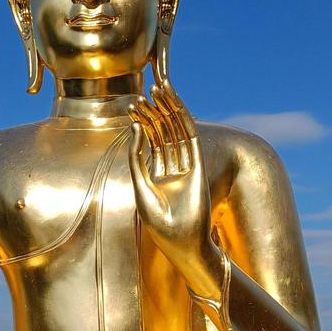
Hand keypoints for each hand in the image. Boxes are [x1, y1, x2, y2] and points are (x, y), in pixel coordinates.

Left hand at [127, 83, 221, 298]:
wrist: (183, 242)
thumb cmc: (160, 224)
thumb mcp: (140, 187)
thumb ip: (136, 159)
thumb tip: (135, 128)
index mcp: (158, 176)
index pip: (151, 142)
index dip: (142, 123)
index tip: (133, 106)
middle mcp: (174, 168)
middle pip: (164, 132)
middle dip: (154, 112)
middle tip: (144, 92)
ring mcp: (187, 165)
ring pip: (176, 131)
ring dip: (167, 109)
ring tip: (158, 88)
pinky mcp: (198, 165)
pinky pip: (189, 136)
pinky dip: (182, 118)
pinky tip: (173, 103)